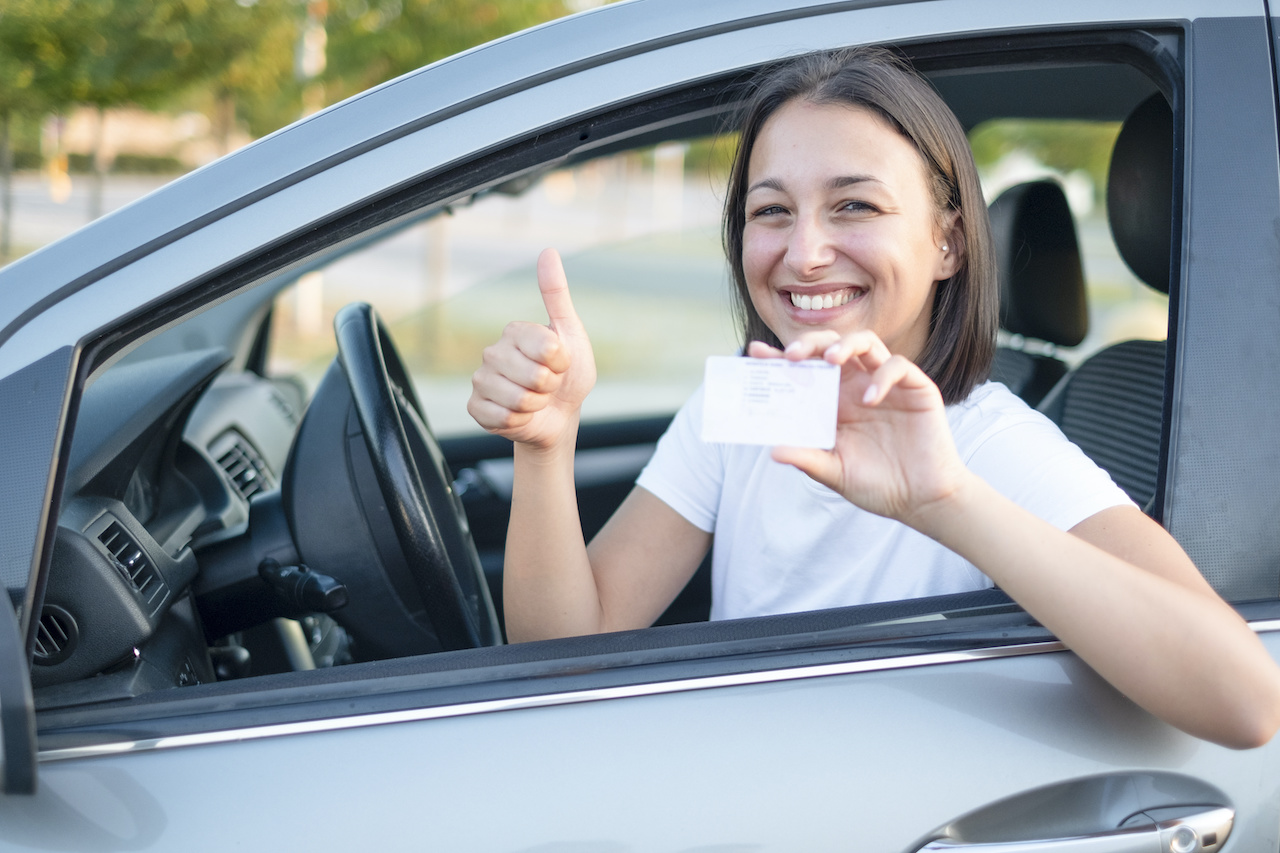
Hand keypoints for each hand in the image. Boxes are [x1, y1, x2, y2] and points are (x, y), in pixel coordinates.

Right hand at [467, 249, 595, 450]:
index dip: (562, 362)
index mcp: (515, 331)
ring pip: (516, 399)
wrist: (559, 415)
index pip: (546, 348)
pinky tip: (519, 415)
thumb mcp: (571, 334)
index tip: (561, 363)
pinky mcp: (476, 407)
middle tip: (548, 385)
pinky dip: (517, 421)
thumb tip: (548, 251)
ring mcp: (482, 380)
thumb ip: (557, 294)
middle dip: (550, 387)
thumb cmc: (568, 374)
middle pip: (532, 376)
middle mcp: (493, 352)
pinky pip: (499, 417)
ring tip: (535, 400)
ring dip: (535, 406)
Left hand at [749, 330, 970, 527]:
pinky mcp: (915, 389)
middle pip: (831, 346)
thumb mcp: (835, 473)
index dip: (781, 358)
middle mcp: (857, 386)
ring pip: (865, 343)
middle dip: (810, 344)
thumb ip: (808, 459)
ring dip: (844, 345)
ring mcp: (886, 385)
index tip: (756, 353)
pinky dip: (882, 376)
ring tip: (831, 360)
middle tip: (793, 356)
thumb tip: (773, 451)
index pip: (805, 370)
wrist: (921, 500)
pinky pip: (897, 366)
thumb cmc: (877, 486)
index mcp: (834, 402)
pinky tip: (869, 399)